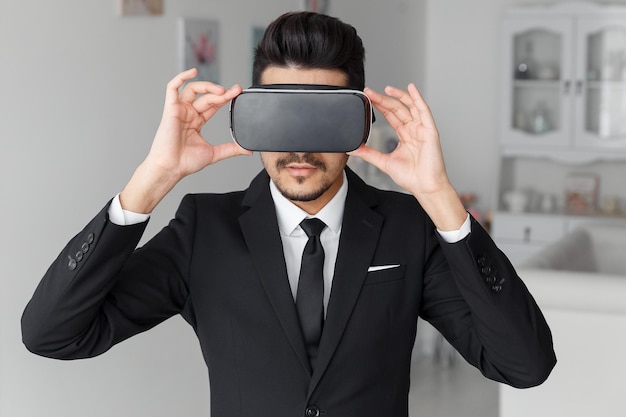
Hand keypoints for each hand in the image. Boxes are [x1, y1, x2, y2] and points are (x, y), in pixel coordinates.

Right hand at [146, 68, 250, 180]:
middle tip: (235, 90)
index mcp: (197, 122)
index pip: (213, 105)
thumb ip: (232, 149)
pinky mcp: (170, 109)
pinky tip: (193, 72)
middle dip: (222, 92)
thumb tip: (248, 149)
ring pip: (193, 89)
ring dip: (207, 86)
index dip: (225, 98)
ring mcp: (179, 110)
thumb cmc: (186, 162)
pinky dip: (181, 77)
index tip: (237, 93)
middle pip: (206, 97)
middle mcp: (188, 114)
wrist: (171, 168)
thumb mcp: (214, 153)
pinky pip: (172, 88)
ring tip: (221, 91)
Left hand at [349, 84, 465, 229]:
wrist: (425, 187)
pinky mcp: (430, 131)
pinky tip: (411, 88)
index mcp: (405, 135)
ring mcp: (422, 129)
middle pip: (397, 109)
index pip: (390, 115)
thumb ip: (368, 153)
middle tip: (369, 92)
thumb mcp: (383, 162)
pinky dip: (418, 98)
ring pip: (409, 106)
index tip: (367, 98)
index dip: (379, 106)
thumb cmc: (411, 177)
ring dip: (398, 96)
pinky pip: (424, 111)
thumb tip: (352, 148)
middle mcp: (413, 130)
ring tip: (386, 88)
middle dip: (383, 99)